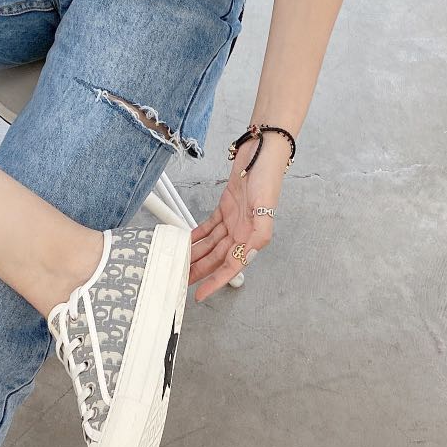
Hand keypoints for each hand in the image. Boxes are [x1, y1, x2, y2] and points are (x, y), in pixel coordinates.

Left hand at [189, 133, 288, 300]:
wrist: (260, 152)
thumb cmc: (267, 178)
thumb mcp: (266, 209)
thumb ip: (258, 236)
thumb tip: (244, 260)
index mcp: (253, 237)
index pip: (230, 266)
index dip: (215, 282)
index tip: (200, 294)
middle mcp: (243, 232)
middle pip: (217, 258)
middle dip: (199, 271)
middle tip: (181, 281)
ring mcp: (234, 220)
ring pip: (210, 245)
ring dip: (195, 255)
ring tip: (179, 264)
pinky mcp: (226, 208)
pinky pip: (208, 227)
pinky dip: (197, 235)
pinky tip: (187, 241)